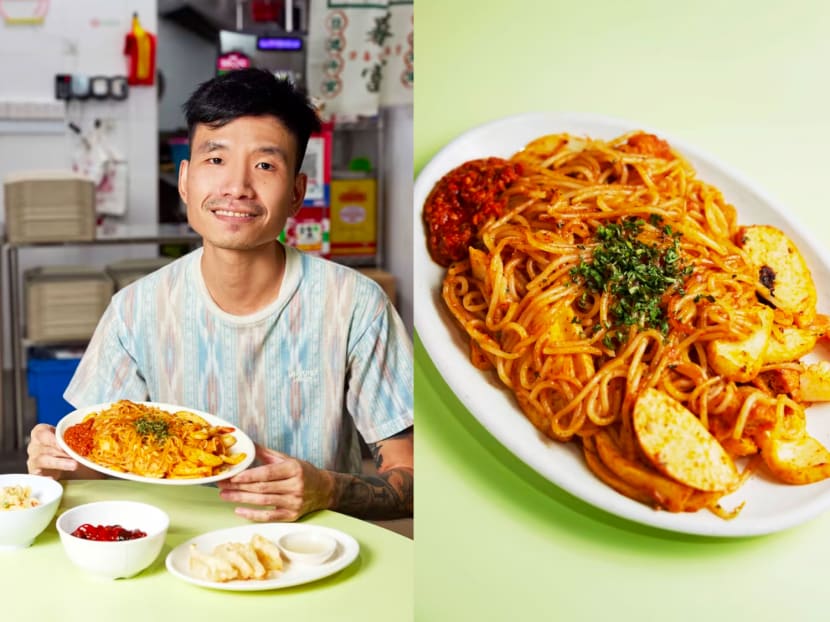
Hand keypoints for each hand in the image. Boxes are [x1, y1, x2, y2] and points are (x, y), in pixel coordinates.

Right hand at [26, 423, 80, 478]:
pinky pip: (38, 475)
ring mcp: (33, 459)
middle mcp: (35, 445)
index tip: (63, 443)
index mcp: (41, 433)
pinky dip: (46, 477)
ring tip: (73, 465)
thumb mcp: (70, 439)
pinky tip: (55, 478)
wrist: (62, 461)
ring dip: (59, 462)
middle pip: (42, 446)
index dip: (51, 438)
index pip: (41, 432)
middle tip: (73, 454)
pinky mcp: (35, 473)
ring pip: (42, 460)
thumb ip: (78, 437)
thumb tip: (97, 438)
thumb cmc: (64, 447)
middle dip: (59, 450)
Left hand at [216, 444, 334, 521]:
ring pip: (263, 501)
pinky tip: (239, 510)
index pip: (267, 473)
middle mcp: (295, 486)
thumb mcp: (288, 459)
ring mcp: (294, 502)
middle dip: (239, 486)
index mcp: (294, 469)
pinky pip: (269, 516)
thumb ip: (266, 454)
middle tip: (222, 484)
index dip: (249, 475)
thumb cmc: (304, 472)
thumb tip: (247, 444)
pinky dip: (252, 514)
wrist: (324, 490)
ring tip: (225, 495)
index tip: (233, 475)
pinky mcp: (292, 515)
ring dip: (241, 499)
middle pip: (262, 487)